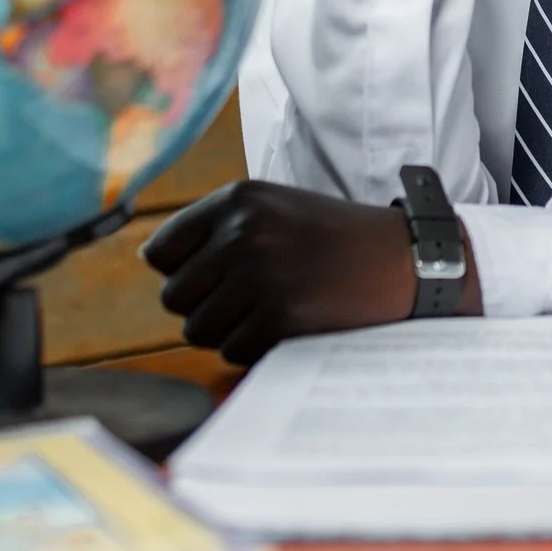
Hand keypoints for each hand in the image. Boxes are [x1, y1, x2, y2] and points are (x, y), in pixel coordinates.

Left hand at [141, 179, 479, 364]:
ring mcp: (260, 275)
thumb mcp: (275, 208)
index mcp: (237, 200)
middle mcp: (243, 232)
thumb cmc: (333, 238)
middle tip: (251, 297)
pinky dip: (255, 347)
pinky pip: (232, 351)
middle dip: (204, 305)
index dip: (185, 271)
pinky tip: (289, 324)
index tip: (220, 274)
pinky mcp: (278, 317)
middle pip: (173, 296)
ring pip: (197, 329)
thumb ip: (216, 227)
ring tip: (271, 308)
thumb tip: (150, 259)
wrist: (401, 261)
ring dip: (228, 329)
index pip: (161, 252)